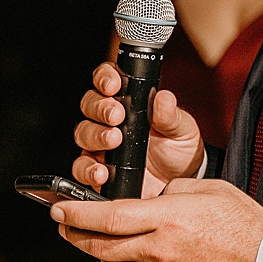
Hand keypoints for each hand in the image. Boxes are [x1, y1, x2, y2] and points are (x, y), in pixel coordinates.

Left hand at [53, 178, 262, 261]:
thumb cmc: (246, 227)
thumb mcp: (211, 191)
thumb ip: (173, 192)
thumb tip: (152, 198)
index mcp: (167, 219)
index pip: (107, 217)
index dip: (76, 214)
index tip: (58, 210)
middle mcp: (159, 251)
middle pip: (102, 247)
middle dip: (78, 237)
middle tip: (65, 228)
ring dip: (108, 255)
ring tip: (105, 244)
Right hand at [73, 62, 204, 197]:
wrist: (178, 183)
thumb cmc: (178, 149)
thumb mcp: (181, 129)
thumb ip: (171, 116)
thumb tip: (164, 98)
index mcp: (129, 101)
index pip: (107, 80)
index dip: (105, 78)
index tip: (113, 85)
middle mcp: (109, 120)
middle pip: (90, 104)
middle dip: (100, 107)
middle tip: (117, 115)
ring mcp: (100, 145)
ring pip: (83, 132)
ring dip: (95, 135)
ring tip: (114, 140)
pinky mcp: (97, 169)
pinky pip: (81, 168)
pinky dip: (88, 169)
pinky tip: (102, 171)